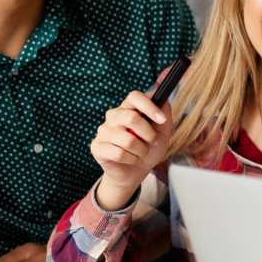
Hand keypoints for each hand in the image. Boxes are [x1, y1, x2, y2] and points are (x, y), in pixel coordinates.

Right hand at [89, 90, 172, 209]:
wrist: (137, 171)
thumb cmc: (149, 148)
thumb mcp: (163, 131)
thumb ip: (164, 111)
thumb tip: (162, 90)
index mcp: (128, 107)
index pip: (134, 96)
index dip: (149, 107)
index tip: (161, 120)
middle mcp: (113, 116)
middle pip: (131, 118)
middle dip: (148, 134)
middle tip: (152, 142)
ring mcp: (103, 131)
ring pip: (127, 140)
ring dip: (141, 150)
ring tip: (140, 153)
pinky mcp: (97, 146)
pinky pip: (119, 153)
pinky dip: (131, 159)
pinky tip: (130, 159)